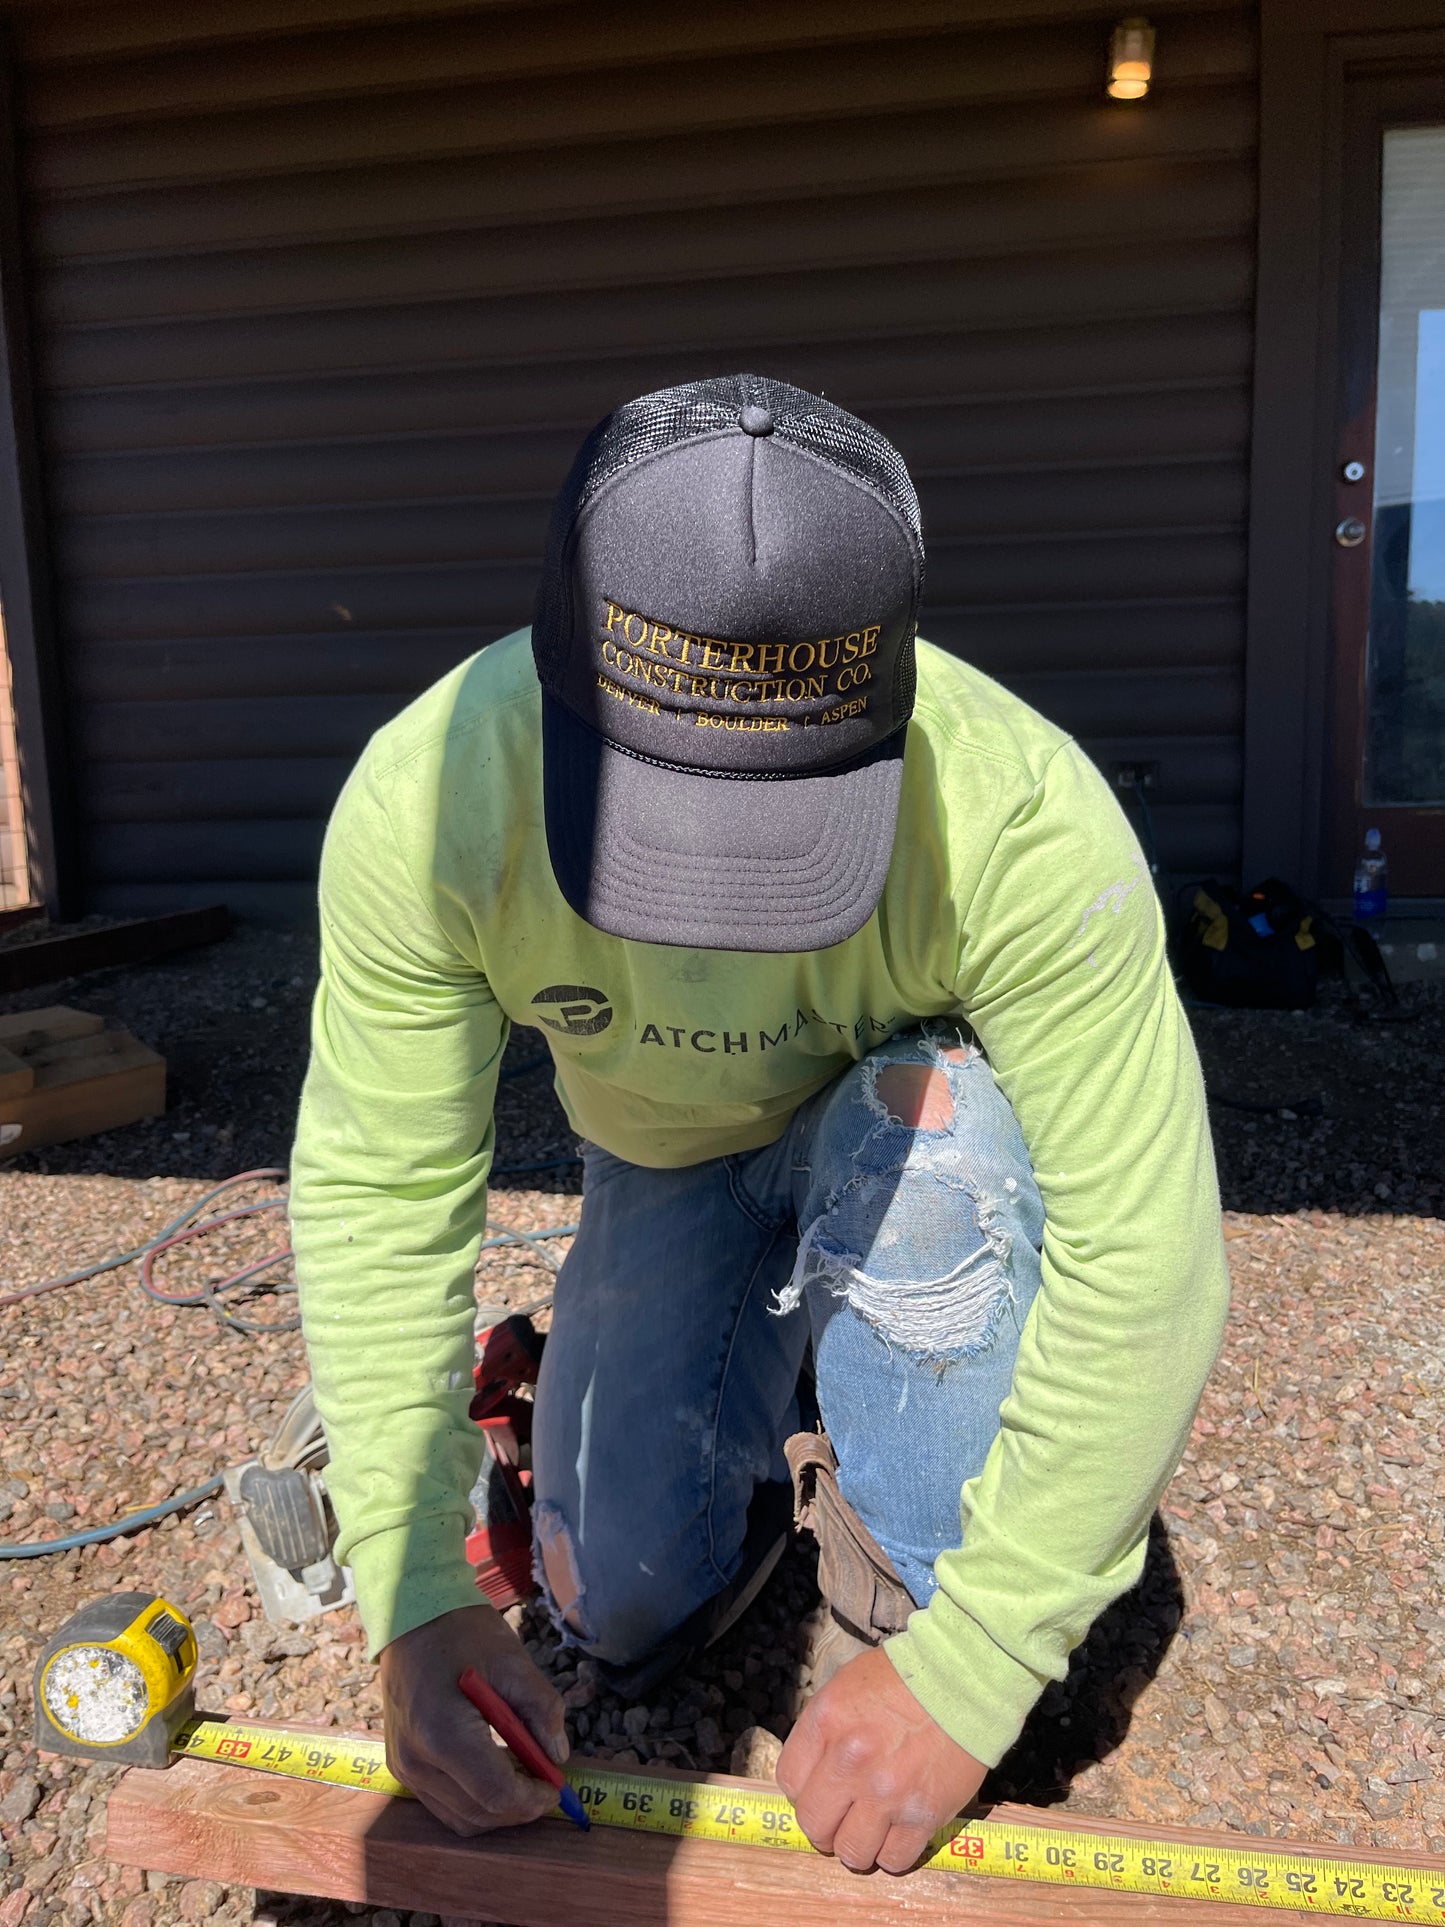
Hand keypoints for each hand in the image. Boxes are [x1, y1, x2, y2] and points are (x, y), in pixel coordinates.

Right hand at [379, 1602, 567, 1834]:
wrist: (410, 1617)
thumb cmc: (462, 1633)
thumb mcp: (513, 1661)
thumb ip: (541, 1709)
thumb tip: (557, 1755)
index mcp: (443, 1734)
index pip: (496, 1794)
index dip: (533, 1798)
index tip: (557, 1786)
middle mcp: (416, 1761)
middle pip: (478, 1814)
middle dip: (519, 1807)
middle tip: (547, 1782)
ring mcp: (404, 1769)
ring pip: (460, 1818)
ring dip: (498, 1807)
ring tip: (522, 1773)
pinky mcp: (401, 1767)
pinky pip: (443, 1804)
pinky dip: (475, 1799)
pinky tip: (495, 1769)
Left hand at [776, 1646, 985, 1873]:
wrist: (965, 1681)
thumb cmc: (906, 1678)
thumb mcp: (848, 1685)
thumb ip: (824, 1730)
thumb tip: (813, 1774)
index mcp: (827, 1721)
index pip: (789, 1782)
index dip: (804, 1791)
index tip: (821, 1790)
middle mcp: (851, 1760)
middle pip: (814, 1825)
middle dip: (824, 1826)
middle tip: (842, 1817)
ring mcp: (887, 1792)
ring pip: (851, 1852)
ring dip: (857, 1845)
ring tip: (871, 1829)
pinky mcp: (923, 1815)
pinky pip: (894, 1860)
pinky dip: (892, 1854)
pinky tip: (898, 1833)